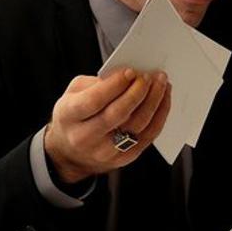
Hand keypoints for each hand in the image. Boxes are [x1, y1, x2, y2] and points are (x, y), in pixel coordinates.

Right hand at [43, 69, 170, 184]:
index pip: (94, 101)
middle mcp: (85, 137)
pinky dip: (160, 115)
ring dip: (154, 101)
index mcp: (69, 116)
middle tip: (149, 76)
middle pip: (118, 114)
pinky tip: (163, 99)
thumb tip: (127, 76)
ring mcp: (105, 152)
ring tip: (161, 83)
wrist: (71, 153)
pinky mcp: (123, 158)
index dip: (115, 85)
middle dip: (138, 92)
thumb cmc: (74, 116)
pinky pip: (148, 136)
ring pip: (138, 125)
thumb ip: (96, 83)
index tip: (131, 72)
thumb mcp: (73, 94)